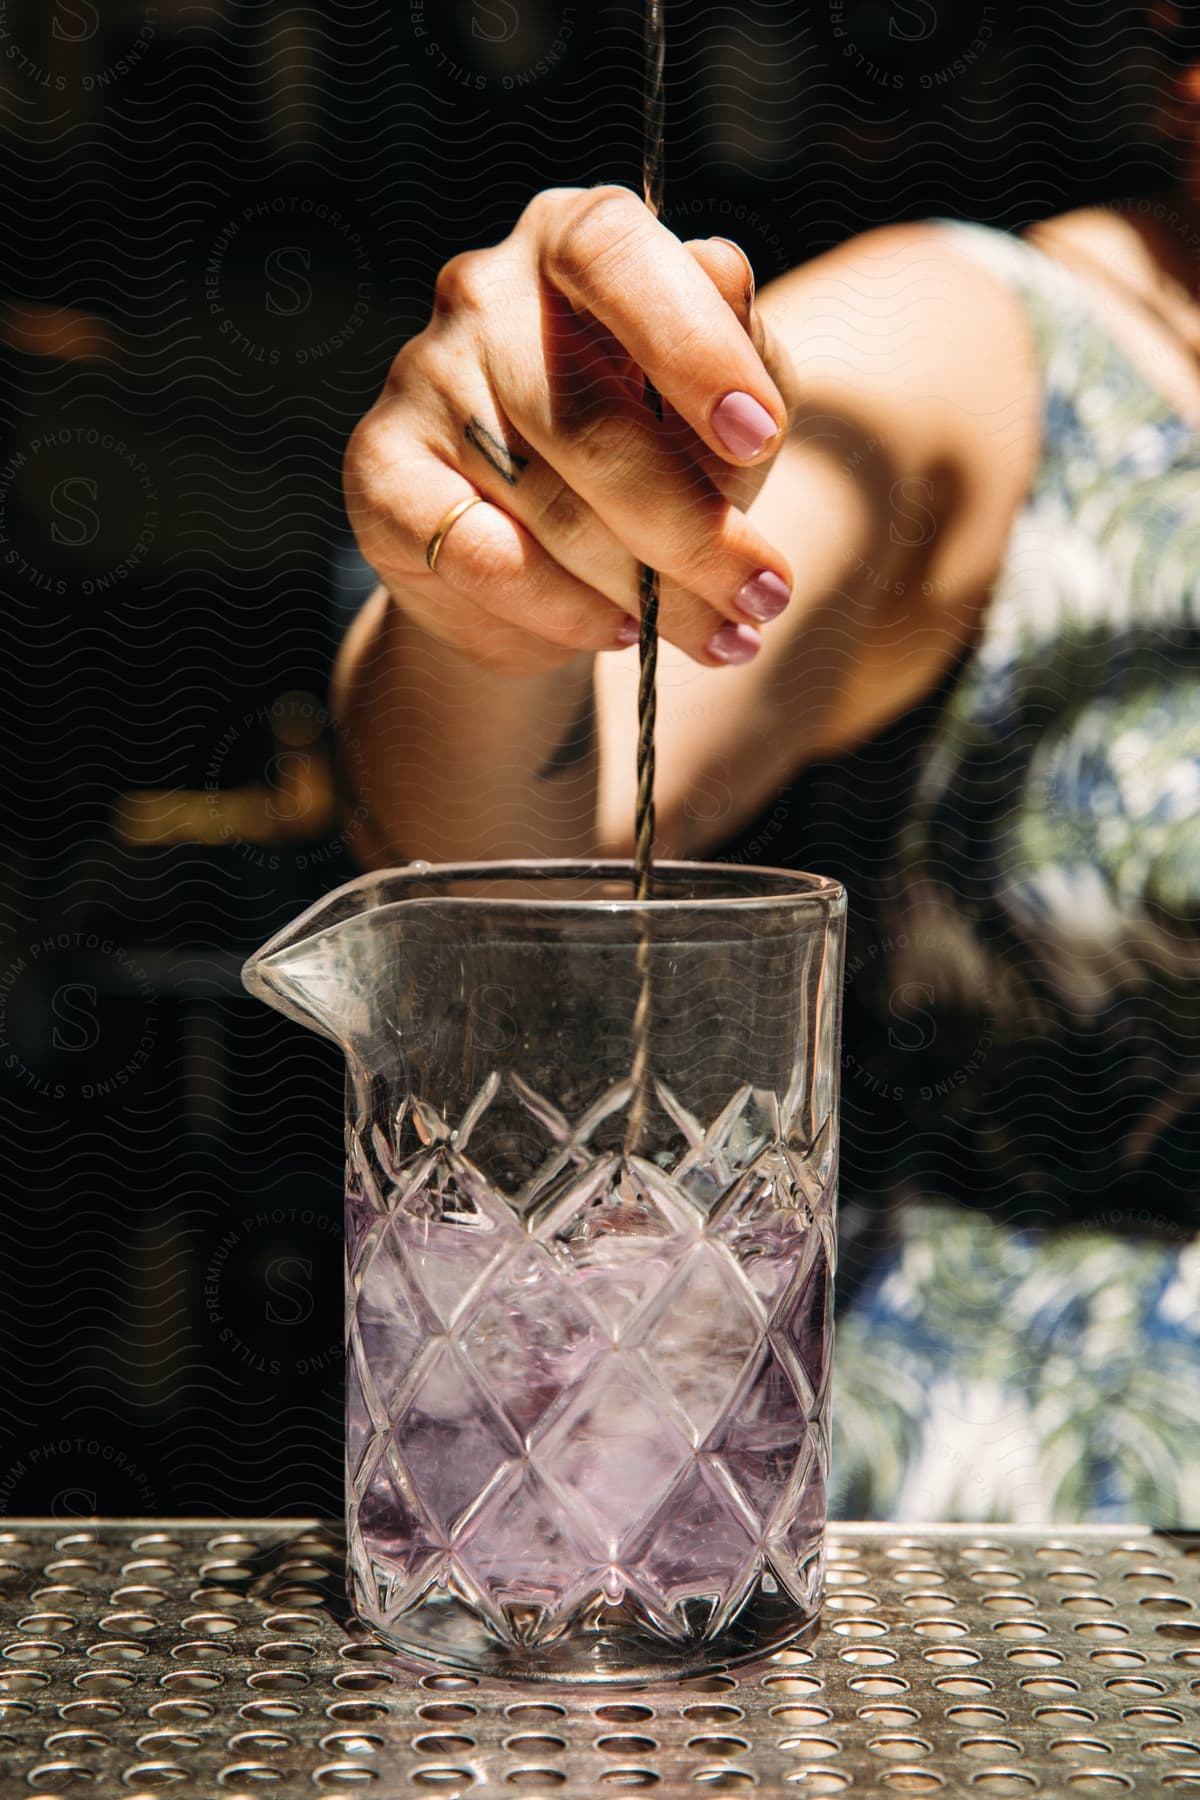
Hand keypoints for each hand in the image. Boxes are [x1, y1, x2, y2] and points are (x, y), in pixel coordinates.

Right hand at [344, 185, 793, 675]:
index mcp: (572, 242)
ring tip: (719, 635)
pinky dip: (566, 609)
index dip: (691, 345)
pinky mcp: (380, 471)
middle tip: (764, 597)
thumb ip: (738, 344)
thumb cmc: (653, 455)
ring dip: (648, 589)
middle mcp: (483, 292)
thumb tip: (723, 272)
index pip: (616, 255)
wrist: (545, 567)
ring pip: (548, 503)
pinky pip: (483, 556)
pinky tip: (620, 629)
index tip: (758, 435)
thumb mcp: (723, 401)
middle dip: (695, 529)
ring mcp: (420, 378)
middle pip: (591, 418)